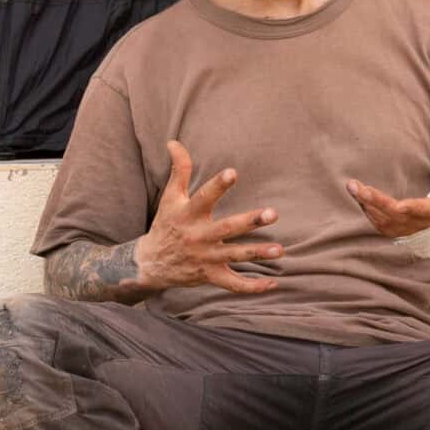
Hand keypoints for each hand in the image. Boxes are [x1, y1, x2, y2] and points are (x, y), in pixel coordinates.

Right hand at [136, 140, 282, 294]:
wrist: (150, 263)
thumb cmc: (166, 225)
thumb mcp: (169, 198)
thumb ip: (178, 170)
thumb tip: (173, 142)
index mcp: (188, 214)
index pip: (204, 197)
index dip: (218, 185)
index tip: (233, 173)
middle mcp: (198, 236)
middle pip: (227, 228)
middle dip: (250, 221)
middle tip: (273, 213)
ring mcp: (205, 258)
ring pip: (234, 256)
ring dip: (257, 254)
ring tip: (279, 250)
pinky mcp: (210, 276)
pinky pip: (232, 284)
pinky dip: (252, 287)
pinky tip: (272, 284)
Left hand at [348, 142, 429, 238]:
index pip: (425, 210)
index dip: (411, 208)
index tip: (396, 205)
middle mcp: (424, 224)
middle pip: (395, 215)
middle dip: (374, 201)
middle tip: (354, 186)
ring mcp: (412, 232)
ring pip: (385, 222)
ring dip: (367, 206)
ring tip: (353, 188)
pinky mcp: (404, 234)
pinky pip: (383, 227)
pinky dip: (371, 214)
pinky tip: (361, 200)